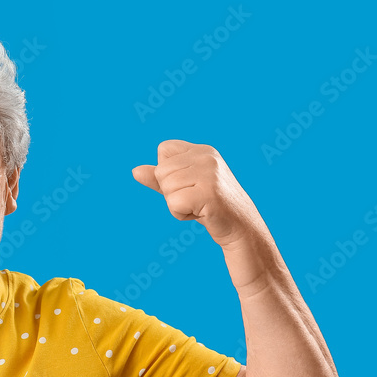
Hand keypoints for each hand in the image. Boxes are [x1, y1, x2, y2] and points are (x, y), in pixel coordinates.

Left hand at [131, 139, 264, 248]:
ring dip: (176, 204)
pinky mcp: (208, 192)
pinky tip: (200, 214)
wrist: (240, 228)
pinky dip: (181, 214)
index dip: (167, 171)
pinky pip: (173, 203)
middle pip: (161, 171)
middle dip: (170, 191)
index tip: (188, 183)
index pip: (163, 149)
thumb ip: (158, 178)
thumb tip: (135, 171)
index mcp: (202, 150)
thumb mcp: (182, 187)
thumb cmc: (209, 206)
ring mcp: (210, 173)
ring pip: (166, 188)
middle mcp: (207, 157)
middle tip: (194, 199)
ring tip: (198, 205)